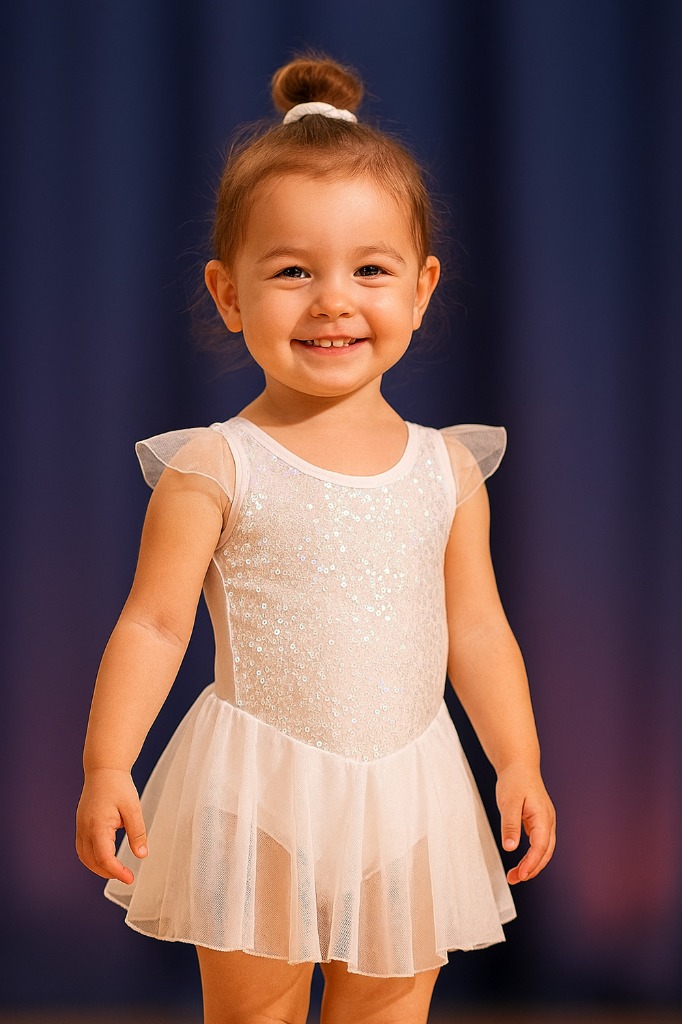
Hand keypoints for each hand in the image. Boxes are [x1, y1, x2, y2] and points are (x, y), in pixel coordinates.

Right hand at [75, 768, 147, 883]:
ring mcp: (80, 826)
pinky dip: (92, 858)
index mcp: (97, 826)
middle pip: (92, 861)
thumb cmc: (118, 786)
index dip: (117, 872)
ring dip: (98, 867)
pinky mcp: (80, 824)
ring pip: (84, 857)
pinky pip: (82, 848)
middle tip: (126, 876)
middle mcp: (84, 829)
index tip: (130, 878)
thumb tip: (141, 855)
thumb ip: (137, 833)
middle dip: (108, 872)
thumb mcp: (133, 809)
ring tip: (116, 871)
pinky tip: (105, 858)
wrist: (104, 769)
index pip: (104, 858)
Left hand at [496, 765, 555, 883]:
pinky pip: (539, 844)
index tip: (520, 875)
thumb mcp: (508, 802)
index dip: (531, 863)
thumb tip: (511, 848)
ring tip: (515, 875)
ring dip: (532, 865)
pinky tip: (521, 862)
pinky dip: (532, 856)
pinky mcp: (539, 822)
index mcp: (543, 816)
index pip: (541, 846)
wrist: (519, 765)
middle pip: (545, 852)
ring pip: (544, 850)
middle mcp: (548, 821)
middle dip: (532, 869)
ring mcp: (545, 822)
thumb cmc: (515, 780)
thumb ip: (510, 825)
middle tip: (514, 879)